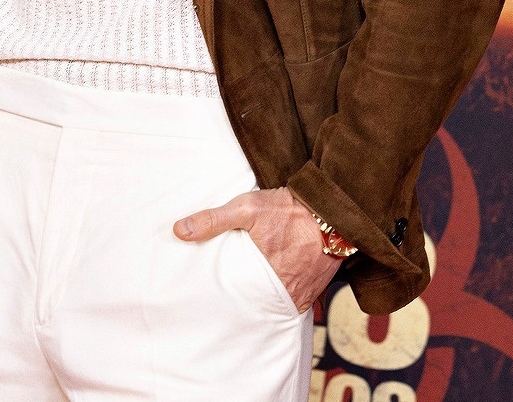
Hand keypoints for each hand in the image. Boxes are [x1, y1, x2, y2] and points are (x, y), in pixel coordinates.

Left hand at [173, 187, 340, 312]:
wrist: (332, 209)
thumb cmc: (289, 209)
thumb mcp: (247, 207)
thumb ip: (213, 219)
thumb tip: (179, 231)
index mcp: (266, 276)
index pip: (238, 299)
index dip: (225, 299)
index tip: (210, 297)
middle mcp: (286, 291)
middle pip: (257, 306)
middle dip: (244, 303)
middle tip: (227, 297)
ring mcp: (303, 293)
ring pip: (276, 304)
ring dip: (265, 300)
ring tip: (247, 294)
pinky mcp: (315, 289)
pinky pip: (295, 301)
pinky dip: (284, 297)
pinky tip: (272, 289)